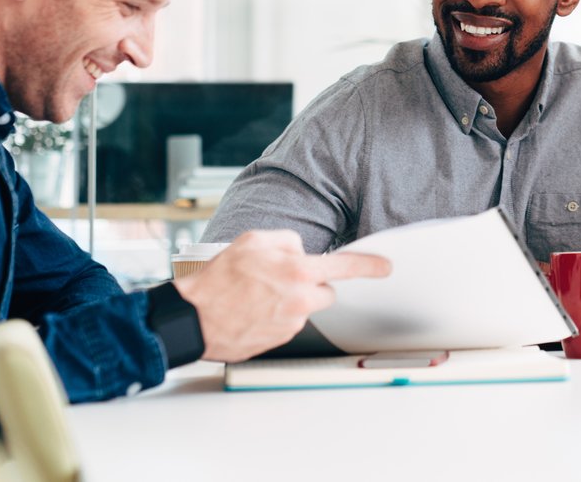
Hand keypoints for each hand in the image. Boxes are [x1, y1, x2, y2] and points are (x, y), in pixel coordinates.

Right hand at [175, 229, 390, 363]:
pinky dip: (278, 316)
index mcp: (298, 271)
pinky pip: (289, 323)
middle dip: (311, 285)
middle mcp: (300, 299)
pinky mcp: (281, 340)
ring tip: (258, 297)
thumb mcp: (252, 241)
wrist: (194, 319)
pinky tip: (255, 311)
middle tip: (281, 281)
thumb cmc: (218, 279)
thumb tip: (301, 250)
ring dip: (291, 301)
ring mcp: (292, 323)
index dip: (369, 266)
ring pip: (306, 307)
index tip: (386, 267)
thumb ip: (286, 241)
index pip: (345, 267)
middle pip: (325, 291)